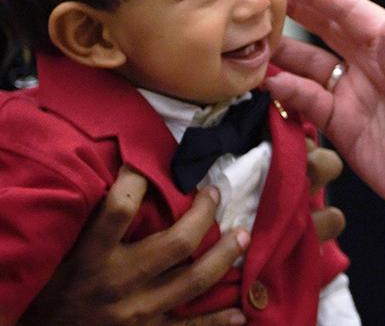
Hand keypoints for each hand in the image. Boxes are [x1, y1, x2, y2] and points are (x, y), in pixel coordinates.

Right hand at [19, 167, 247, 325]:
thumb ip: (92, 220)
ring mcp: (136, 312)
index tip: (148, 165)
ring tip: (243, 236)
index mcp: (92, 256)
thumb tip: (126, 172)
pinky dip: (217, 322)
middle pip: (176, 243)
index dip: (137, 179)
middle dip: (203, 215)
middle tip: (215, 194)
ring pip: (193, 281)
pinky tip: (239, 314)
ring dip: (223, 256)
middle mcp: (118, 283)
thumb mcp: (63, 249)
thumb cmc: (50, 287)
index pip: (120, 208)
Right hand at [265, 0, 384, 243]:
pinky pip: (308, 102)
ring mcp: (355, 95)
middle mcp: (372, 66)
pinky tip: (268, 86)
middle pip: (326, 30)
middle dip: (294, 11)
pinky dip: (288, 92)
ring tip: (252, 45)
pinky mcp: (342, 125)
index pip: (351, 12)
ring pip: (311, 65)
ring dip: (284, 54)